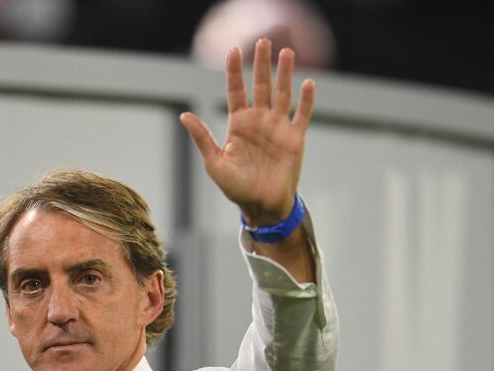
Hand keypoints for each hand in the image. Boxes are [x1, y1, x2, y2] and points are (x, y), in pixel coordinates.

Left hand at [180, 39, 314, 226]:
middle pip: (261, 85)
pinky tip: (308, 83)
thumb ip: (202, 138)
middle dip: (262, 63)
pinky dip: (306, 100)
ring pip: (283, 94)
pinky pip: (302, 115)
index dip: (235, 71)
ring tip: (287, 52)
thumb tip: (184, 116)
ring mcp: (278, 128)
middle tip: (264, 41)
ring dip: (285, 74)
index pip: (236, 91)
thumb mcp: (215, 163)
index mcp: (238, 124)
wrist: (262, 206)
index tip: (233, 50)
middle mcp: (258, 121)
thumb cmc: (236, 188)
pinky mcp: (295, 139)